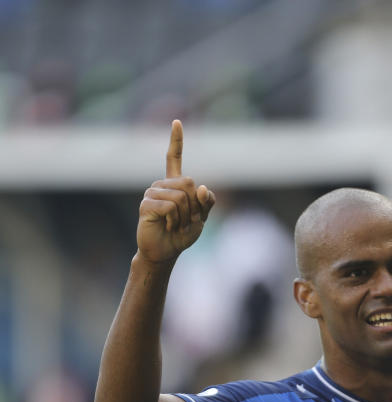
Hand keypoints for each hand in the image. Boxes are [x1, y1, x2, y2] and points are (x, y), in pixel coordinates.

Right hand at [136, 120, 215, 263]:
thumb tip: (203, 187)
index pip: (174, 157)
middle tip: (186, 220)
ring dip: (185, 216)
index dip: (176, 141)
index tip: (177, 122)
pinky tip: (167, 226)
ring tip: (175, 224)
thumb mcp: (202, 218)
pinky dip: (175, 220)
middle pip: (189, 184)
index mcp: (174, 184)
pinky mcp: (146, 204)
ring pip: (181, 197)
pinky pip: (170, 207)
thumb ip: (207, 202)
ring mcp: (151, 193)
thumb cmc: (183, 234)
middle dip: (195, 206)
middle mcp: (161, 185)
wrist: (166, 251)